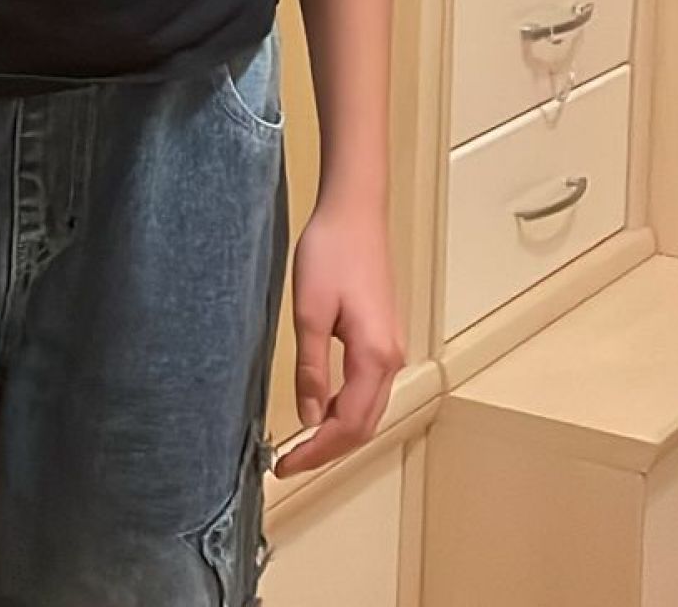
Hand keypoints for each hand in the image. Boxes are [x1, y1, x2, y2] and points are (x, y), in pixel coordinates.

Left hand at [274, 193, 404, 477]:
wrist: (354, 211)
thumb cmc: (331, 251)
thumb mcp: (310, 311)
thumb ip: (310, 367)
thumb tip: (307, 416)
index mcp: (374, 356)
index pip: (347, 424)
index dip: (317, 452)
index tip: (286, 466)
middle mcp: (391, 358)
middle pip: (363, 425)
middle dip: (327, 450)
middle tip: (289, 463)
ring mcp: (391, 348)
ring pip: (368, 409)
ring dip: (337, 431)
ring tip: (301, 444)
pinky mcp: (383, 336)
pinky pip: (368, 389)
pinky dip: (345, 409)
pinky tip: (320, 407)